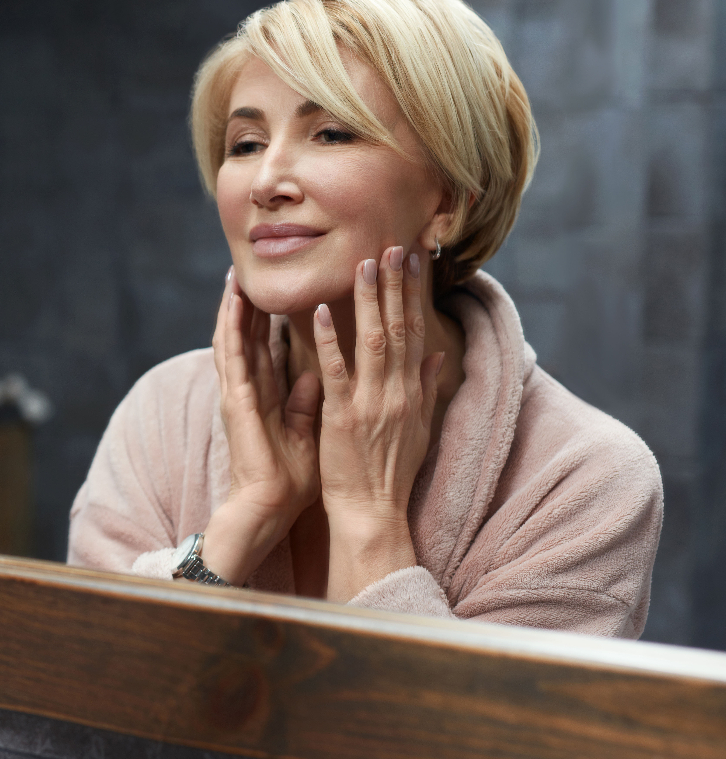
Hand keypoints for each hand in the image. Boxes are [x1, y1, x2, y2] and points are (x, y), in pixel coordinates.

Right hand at [201, 268, 322, 584]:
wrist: (271, 506)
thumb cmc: (289, 478)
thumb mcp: (307, 432)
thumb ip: (307, 404)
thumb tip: (317, 376)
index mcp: (266, 396)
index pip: (266, 347)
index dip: (267, 318)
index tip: (271, 289)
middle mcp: (249, 389)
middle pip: (247, 336)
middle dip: (246, 304)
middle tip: (245, 270)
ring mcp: (238, 392)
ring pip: (233, 339)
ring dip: (232, 307)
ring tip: (234, 276)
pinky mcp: (235, 399)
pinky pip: (232, 356)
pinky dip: (232, 328)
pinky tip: (233, 304)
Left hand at [313, 247, 443, 600]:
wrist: (374, 513)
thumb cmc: (392, 474)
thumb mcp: (420, 429)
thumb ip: (427, 387)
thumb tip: (440, 353)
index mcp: (413, 392)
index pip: (416, 332)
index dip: (414, 294)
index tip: (413, 261)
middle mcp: (398, 392)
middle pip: (399, 327)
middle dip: (395, 285)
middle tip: (392, 245)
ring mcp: (372, 403)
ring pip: (372, 341)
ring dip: (368, 301)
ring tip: (363, 264)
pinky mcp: (343, 417)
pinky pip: (335, 372)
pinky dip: (328, 341)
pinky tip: (318, 313)